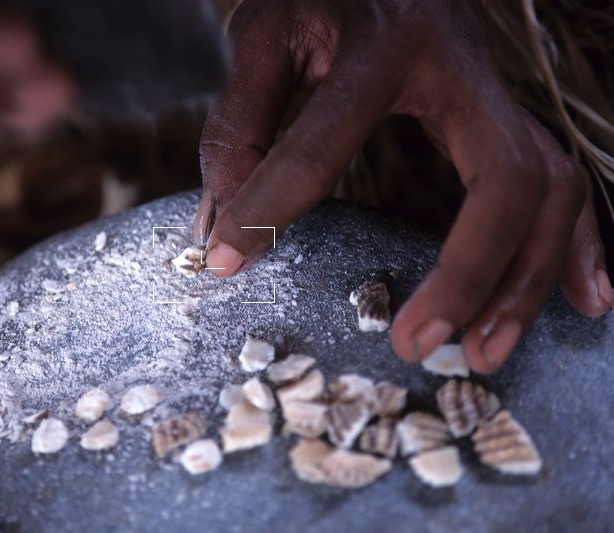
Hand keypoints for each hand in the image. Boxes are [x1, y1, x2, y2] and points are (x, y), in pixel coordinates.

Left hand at [196, 0, 611, 372]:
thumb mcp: (269, 37)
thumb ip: (241, 121)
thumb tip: (228, 214)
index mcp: (387, 42)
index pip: (325, 139)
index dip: (272, 205)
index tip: (227, 259)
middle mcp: (463, 71)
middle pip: (503, 178)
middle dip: (465, 271)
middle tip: (413, 344)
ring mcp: (499, 98)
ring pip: (550, 192)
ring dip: (524, 281)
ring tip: (480, 354)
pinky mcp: (511, 121)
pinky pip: (568, 186)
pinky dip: (579, 248)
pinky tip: (584, 301)